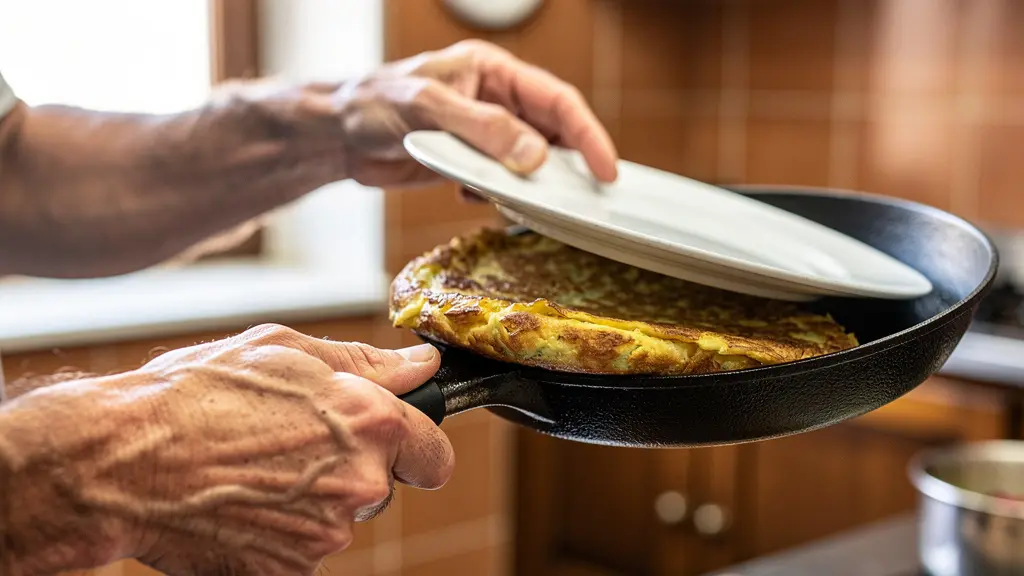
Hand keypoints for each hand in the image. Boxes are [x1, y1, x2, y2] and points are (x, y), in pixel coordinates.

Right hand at [1, 325, 451, 575]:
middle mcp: (359, 484)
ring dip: (309, 499)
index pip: (434, 455)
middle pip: (380, 486)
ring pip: (336, 517)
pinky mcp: (288, 572)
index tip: (397, 445)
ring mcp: (324, 535)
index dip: (417, 447)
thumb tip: (420, 366)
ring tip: (251, 468)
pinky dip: (277, 532)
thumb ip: (366, 362)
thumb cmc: (196, 394)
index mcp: (370, 423)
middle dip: (349, 468)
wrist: (121, 462)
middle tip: (288, 444)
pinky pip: (300, 550)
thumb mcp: (283, 350)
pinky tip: (239, 500)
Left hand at [336, 39, 618, 187]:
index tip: (605, 171)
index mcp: (493, 72)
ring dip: (531, 187)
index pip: (557, 100)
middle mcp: (495, 101)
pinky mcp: (466, 164)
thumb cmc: (374, 105)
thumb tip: (535, 156)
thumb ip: (483, 130)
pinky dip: (498, 197)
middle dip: (566, 166)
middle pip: (551, 134)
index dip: (587, 135)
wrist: (335, 135)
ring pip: (527, 164)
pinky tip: (476, 200)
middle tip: (584, 200)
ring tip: (530, 205)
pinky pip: (499, 183)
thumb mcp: (429, 110)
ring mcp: (483, 135)